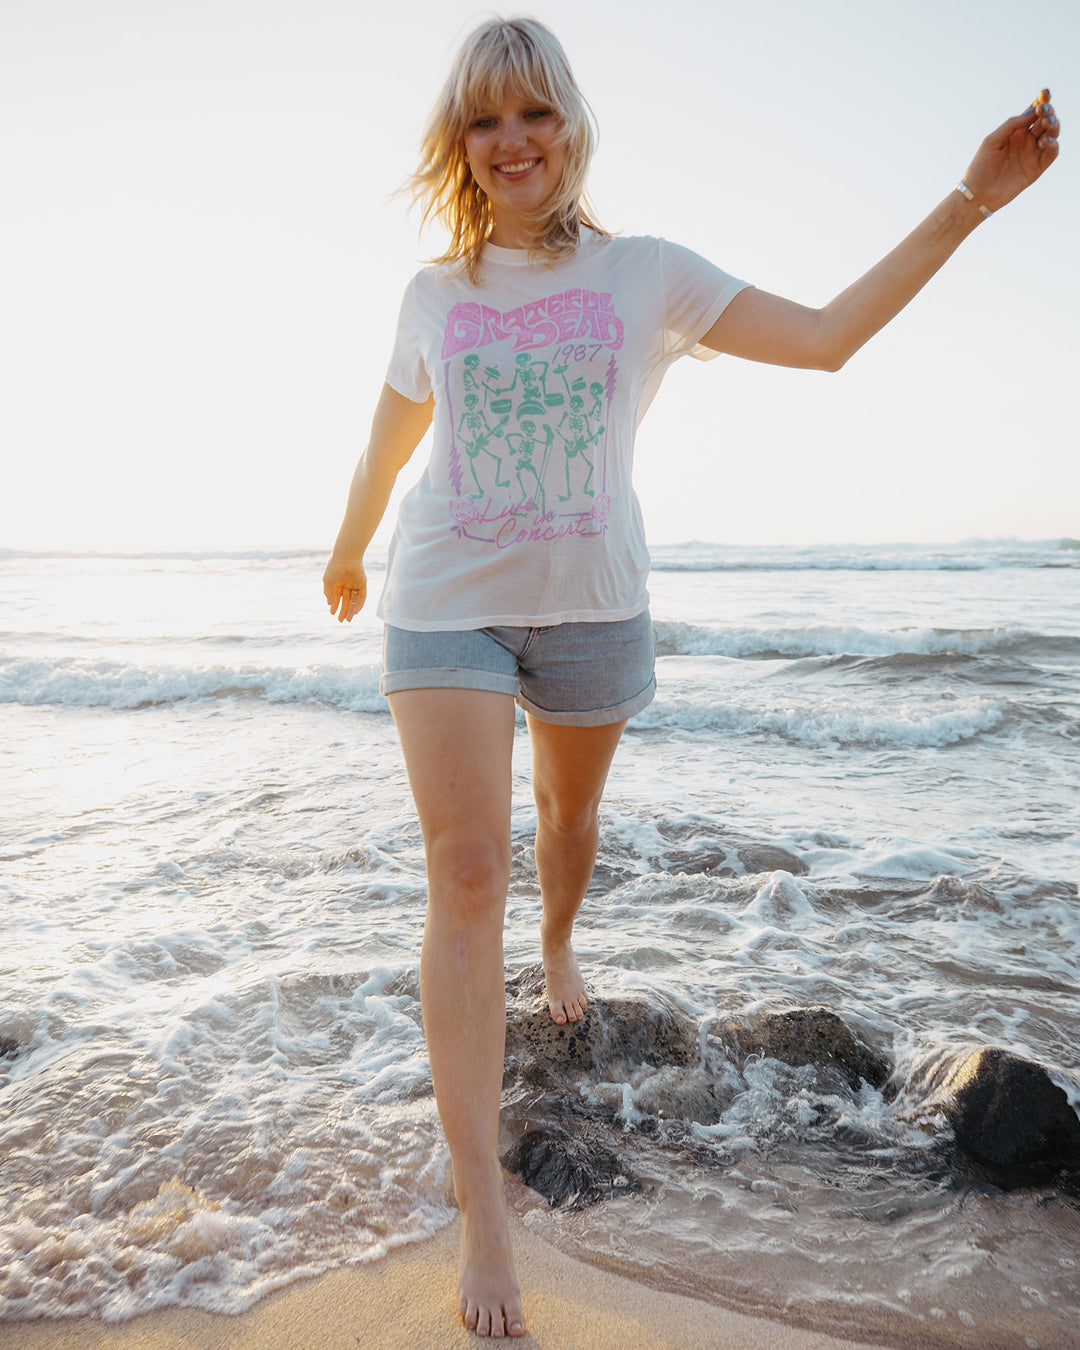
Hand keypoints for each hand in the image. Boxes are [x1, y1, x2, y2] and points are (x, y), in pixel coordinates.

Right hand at [323, 556, 366, 622]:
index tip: (332, 613)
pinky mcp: (362, 582)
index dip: (334, 605)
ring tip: (347, 619)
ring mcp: (354, 583)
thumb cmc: (334, 567)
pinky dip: (359, 604)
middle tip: (340, 620)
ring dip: (350, 610)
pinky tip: (355, 612)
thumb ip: (328, 593)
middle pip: (345, 599)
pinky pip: (361, 596)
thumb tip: (329, 604)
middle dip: (343, 610)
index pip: (336, 596)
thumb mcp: (328, 582)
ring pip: (353, 600)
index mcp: (337, 581)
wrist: (346, 557)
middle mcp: (346, 583)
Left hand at [962, 93, 1059, 212]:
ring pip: (1052, 133)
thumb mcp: (992, 141)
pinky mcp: (1037, 168)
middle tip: (1042, 111)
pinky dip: (1053, 145)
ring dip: (1053, 125)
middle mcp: (1027, 140)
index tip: (1044, 93)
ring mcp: (1033, 153)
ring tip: (1046, 123)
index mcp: (1016, 131)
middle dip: (1048, 111)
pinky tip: (1045, 141)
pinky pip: (1051, 153)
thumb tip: (1031, 112)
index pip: (1033, 112)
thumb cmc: (981, 167)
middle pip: (1045, 120)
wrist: (978, 194)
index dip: (1041, 101)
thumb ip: (1011, 125)